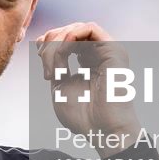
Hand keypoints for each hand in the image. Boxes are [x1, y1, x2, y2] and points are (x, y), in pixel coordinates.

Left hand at [37, 21, 141, 147]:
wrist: (103, 132)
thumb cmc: (83, 116)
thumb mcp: (59, 85)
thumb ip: (54, 63)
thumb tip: (44, 43)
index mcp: (87, 61)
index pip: (64, 38)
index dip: (48, 46)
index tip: (45, 70)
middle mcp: (98, 53)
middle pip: (68, 30)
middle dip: (50, 45)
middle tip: (48, 71)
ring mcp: (108, 51)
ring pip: (77, 28)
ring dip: (58, 44)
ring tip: (56, 69)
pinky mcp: (115, 50)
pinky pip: (90, 28)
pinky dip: (71, 37)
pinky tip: (64, 55)